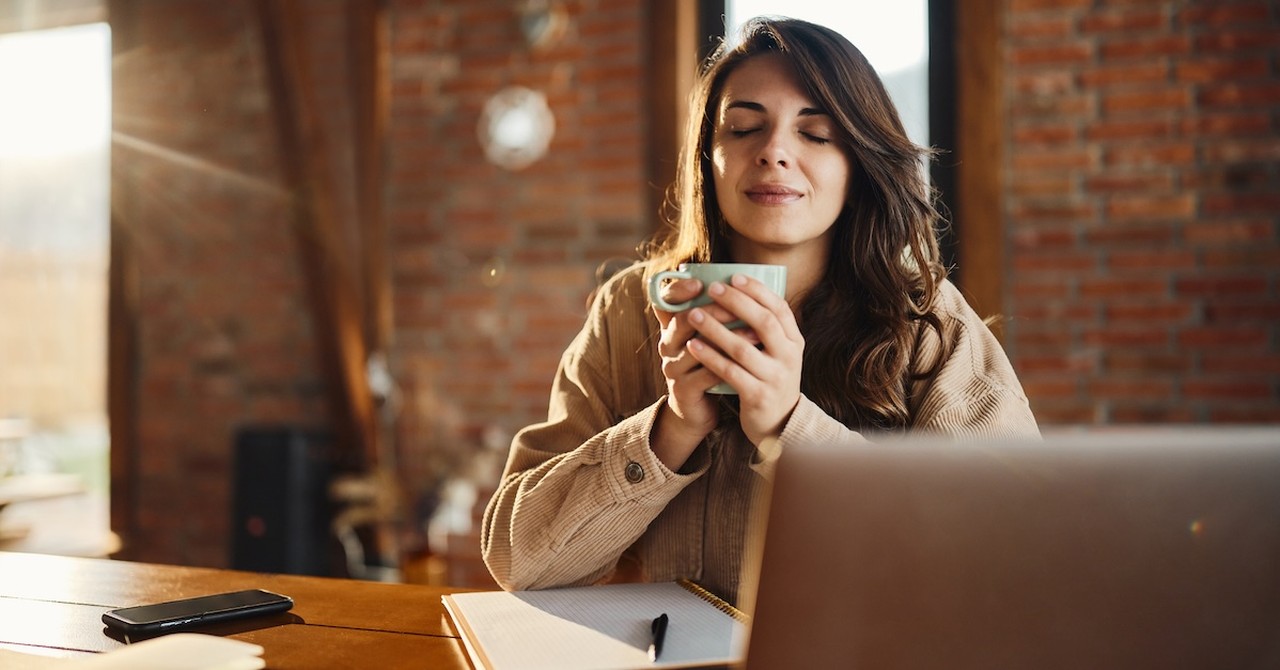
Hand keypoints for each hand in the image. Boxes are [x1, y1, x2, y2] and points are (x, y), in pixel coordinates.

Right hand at [650, 277, 744, 468]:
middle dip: (715, 310)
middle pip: (683, 320)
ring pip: (698, 347)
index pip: (664, 301)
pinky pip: (705, 373)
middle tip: (740, 305)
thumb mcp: (708, 339)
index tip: (701, 282)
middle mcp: (667, 345)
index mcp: (671, 328)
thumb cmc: (708, 366)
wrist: (697, 410)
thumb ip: (717, 315)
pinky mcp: (683, 390)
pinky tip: (749, 359)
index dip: (678, 290)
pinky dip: (728, 364)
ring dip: (728, 338)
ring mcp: (673, 368)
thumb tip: (744, 282)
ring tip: (756, 333)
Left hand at [685, 274, 803, 444]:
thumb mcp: (777, 352)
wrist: (778, 423)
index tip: (734, 277)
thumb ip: (765, 327)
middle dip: (736, 303)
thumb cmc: (769, 378)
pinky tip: (693, 346)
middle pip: (763, 323)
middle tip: (712, 289)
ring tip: (694, 315)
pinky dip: (710, 357)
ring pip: (742, 348)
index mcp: (795, 341)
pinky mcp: (758, 396)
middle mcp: (789, 357)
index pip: (780, 308)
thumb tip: (737, 291)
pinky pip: (730, 372)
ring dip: (716, 329)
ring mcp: (775, 377)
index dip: (757, 291)